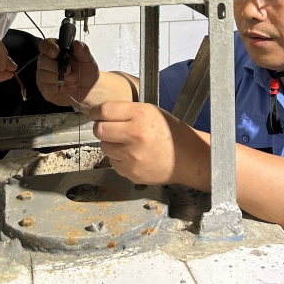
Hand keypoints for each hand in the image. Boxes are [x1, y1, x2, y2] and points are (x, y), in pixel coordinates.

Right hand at [37, 39, 99, 106]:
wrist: (88, 89)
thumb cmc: (86, 71)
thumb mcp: (88, 60)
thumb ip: (82, 50)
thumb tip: (76, 43)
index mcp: (57, 50)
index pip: (45, 45)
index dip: (48, 47)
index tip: (56, 52)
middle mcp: (47, 61)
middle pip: (42, 60)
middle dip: (56, 67)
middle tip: (70, 71)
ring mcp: (44, 74)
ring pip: (43, 75)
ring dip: (60, 78)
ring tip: (73, 80)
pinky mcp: (44, 87)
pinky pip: (47, 87)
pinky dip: (60, 87)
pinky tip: (69, 86)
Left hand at [90, 101, 209, 187]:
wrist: (187, 159)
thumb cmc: (170, 132)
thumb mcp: (151, 112)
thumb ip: (127, 111)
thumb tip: (101, 113)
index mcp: (141, 115)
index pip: (105, 110)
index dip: (97, 112)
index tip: (96, 113)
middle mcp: (134, 135)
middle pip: (99, 130)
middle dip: (101, 127)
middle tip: (109, 127)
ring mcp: (131, 157)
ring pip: (104, 147)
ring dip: (111, 143)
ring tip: (127, 142)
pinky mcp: (130, 173)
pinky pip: (113, 162)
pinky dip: (119, 158)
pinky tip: (133, 155)